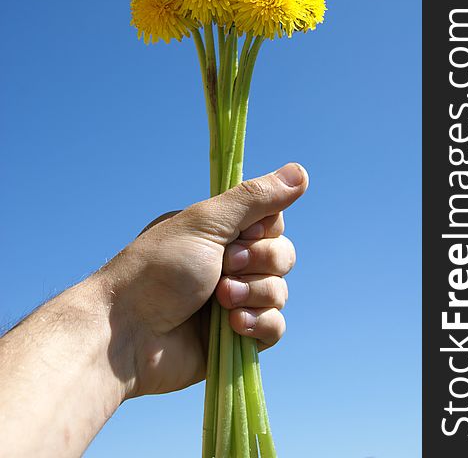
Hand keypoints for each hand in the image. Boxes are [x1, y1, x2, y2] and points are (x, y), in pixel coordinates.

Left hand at [100, 162, 307, 398]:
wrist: (126, 332)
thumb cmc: (159, 268)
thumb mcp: (207, 222)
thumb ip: (254, 198)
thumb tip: (301, 171)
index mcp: (222, 233)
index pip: (273, 222)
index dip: (264, 230)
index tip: (239, 234)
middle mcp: (231, 264)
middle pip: (282, 256)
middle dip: (259, 263)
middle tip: (224, 267)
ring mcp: (235, 301)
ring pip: (280, 292)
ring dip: (254, 294)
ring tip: (219, 300)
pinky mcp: (238, 337)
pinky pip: (275, 328)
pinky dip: (259, 325)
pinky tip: (233, 326)